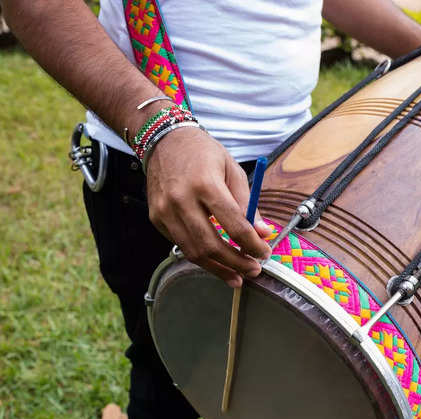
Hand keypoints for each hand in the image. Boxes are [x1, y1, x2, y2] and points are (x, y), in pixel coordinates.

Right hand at [146, 127, 271, 287]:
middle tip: (253, 270)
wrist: (164, 140)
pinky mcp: (156, 219)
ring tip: (237, 277)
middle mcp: (181, 199)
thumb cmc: (203, 154)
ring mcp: (165, 211)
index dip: (252, 244)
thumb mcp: (232, 170)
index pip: (233, 225)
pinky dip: (201, 256)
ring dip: (218, 268)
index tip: (264, 253)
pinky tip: (216, 261)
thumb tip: (263, 233)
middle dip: (236, 263)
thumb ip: (247, 204)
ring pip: (193, 252)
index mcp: (206, 184)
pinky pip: (181, 245)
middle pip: (211, 245)